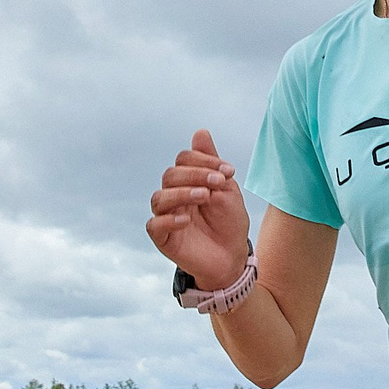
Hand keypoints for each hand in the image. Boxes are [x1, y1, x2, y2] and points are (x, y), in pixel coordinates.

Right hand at [145, 129, 251, 288]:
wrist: (233, 256)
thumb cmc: (229, 222)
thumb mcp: (226, 189)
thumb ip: (211, 163)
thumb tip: (200, 131)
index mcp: (187, 181)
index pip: (183, 160)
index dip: (203, 160)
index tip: (229, 171)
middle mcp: (173, 196)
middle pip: (170, 175)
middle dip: (196, 174)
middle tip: (219, 183)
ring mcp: (166, 217)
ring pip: (159, 197)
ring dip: (183, 193)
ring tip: (205, 197)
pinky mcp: (163, 239)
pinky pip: (154, 225)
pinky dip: (168, 220)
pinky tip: (186, 220)